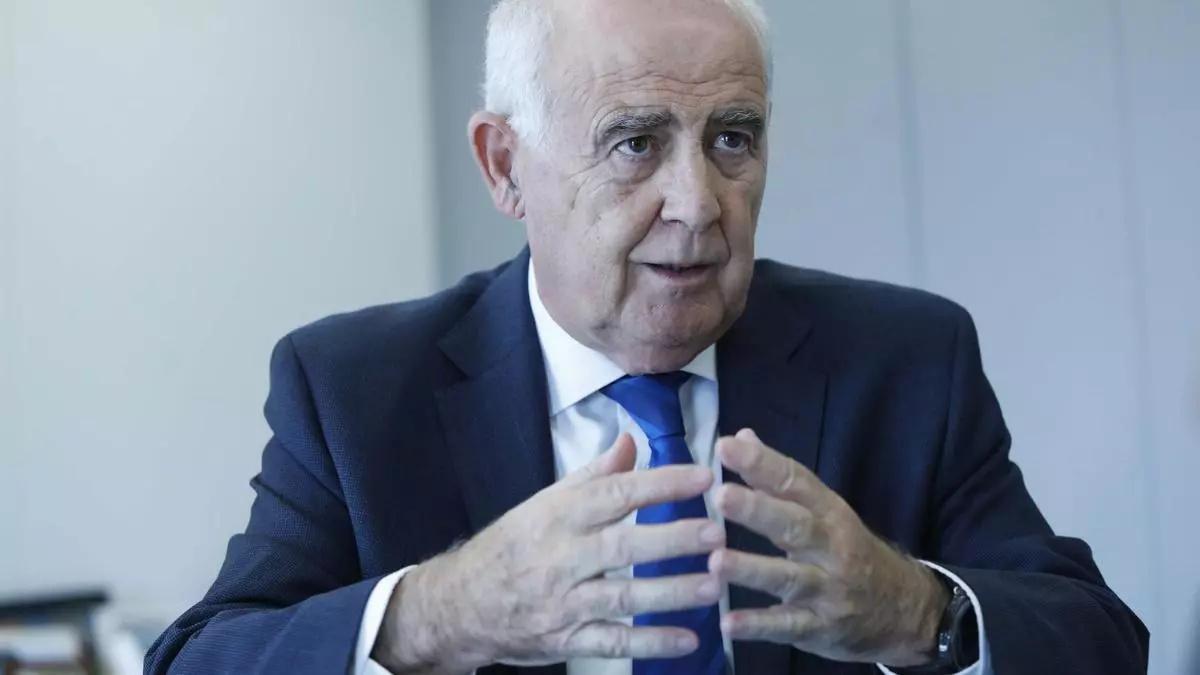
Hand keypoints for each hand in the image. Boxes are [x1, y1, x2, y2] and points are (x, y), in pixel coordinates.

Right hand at [372, 433, 726, 673]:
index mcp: (558, 515)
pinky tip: (689, 640)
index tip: (703, 477)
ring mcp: (564, 602)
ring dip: (671, 592)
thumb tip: (631, 440)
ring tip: (714, 586)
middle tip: (717, 533)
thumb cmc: (511, 547)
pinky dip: (650, 642)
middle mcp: (561, 557)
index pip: (615, 494)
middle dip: (672, 540)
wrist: (460, 604)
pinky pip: (613, 641)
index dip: (660, 484)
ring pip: (623, 597)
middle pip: (623, 547)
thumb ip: (593, 475)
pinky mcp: (566, 639)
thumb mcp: (544, 502)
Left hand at [710, 429, 949, 667]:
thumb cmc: (851, 553)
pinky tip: (728, 623)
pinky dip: (759, 626)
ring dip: (752, 570)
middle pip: (794, 526)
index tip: (725, 447)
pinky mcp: (820, 629)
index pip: (796, 483)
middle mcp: (831, 548)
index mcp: (830, 513)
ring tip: (715, 561)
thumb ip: (779, 479)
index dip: (762, 464)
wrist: (907, 612)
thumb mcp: (825, 512)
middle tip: (721, 496)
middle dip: (758, 510)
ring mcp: (827, 590)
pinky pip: (788, 627)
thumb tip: (741, 437)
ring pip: (789, 578)